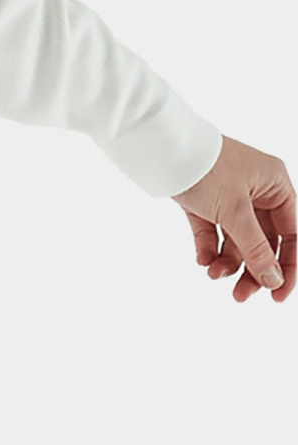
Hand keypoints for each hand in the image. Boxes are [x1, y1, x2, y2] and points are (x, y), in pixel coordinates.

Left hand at [173, 136, 292, 302]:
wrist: (160, 148)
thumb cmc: (205, 168)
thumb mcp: (235, 211)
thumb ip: (256, 248)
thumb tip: (275, 280)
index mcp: (275, 185)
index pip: (291, 234)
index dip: (288, 266)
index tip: (278, 295)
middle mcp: (257, 190)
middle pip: (263, 241)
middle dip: (252, 269)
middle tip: (239, 296)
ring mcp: (229, 196)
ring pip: (237, 240)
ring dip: (228, 262)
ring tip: (212, 274)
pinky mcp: (203, 202)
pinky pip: (212, 232)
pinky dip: (209, 248)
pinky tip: (202, 260)